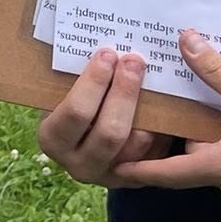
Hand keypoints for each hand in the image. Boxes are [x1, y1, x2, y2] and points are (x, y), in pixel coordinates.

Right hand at [35, 47, 174, 186]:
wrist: (84, 134)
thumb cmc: (73, 101)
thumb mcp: (62, 92)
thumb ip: (73, 75)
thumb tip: (97, 40)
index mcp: (53, 139)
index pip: (76, 113)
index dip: (93, 82)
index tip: (108, 54)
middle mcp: (79, 165)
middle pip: (109, 132)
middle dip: (124, 93)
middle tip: (134, 61)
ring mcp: (109, 177)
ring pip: (137, 144)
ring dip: (148, 111)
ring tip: (155, 78)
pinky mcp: (136, 180)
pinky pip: (157, 155)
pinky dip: (163, 128)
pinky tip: (167, 101)